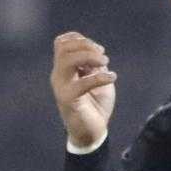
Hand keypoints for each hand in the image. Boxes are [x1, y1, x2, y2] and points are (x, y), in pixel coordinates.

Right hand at [50, 31, 116, 148]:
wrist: (92, 132)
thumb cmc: (95, 104)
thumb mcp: (98, 77)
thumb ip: (94, 64)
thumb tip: (96, 51)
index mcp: (65, 69)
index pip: (61, 43)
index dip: (80, 39)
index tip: (99, 49)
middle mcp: (59, 75)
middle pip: (62, 47)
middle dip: (86, 45)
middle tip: (103, 56)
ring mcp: (61, 87)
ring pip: (66, 60)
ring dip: (89, 57)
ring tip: (105, 63)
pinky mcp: (67, 100)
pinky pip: (80, 83)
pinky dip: (98, 77)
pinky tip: (112, 77)